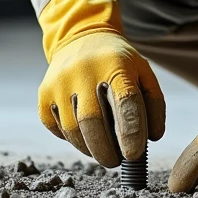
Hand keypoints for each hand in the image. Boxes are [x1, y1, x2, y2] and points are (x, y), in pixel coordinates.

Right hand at [36, 0, 164, 166]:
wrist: (82, 36)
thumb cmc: (118, 61)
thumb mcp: (142, 71)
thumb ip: (153, 102)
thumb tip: (153, 137)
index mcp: (115, 64)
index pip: (125, 101)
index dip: (131, 132)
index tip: (134, 155)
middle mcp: (84, 71)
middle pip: (92, 121)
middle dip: (105, 149)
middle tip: (116, 162)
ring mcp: (60, 82)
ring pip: (72, 129)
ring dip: (89, 148)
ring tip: (103, 152)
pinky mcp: (44, 93)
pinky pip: (56, 127)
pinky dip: (70, 139)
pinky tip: (83, 136)